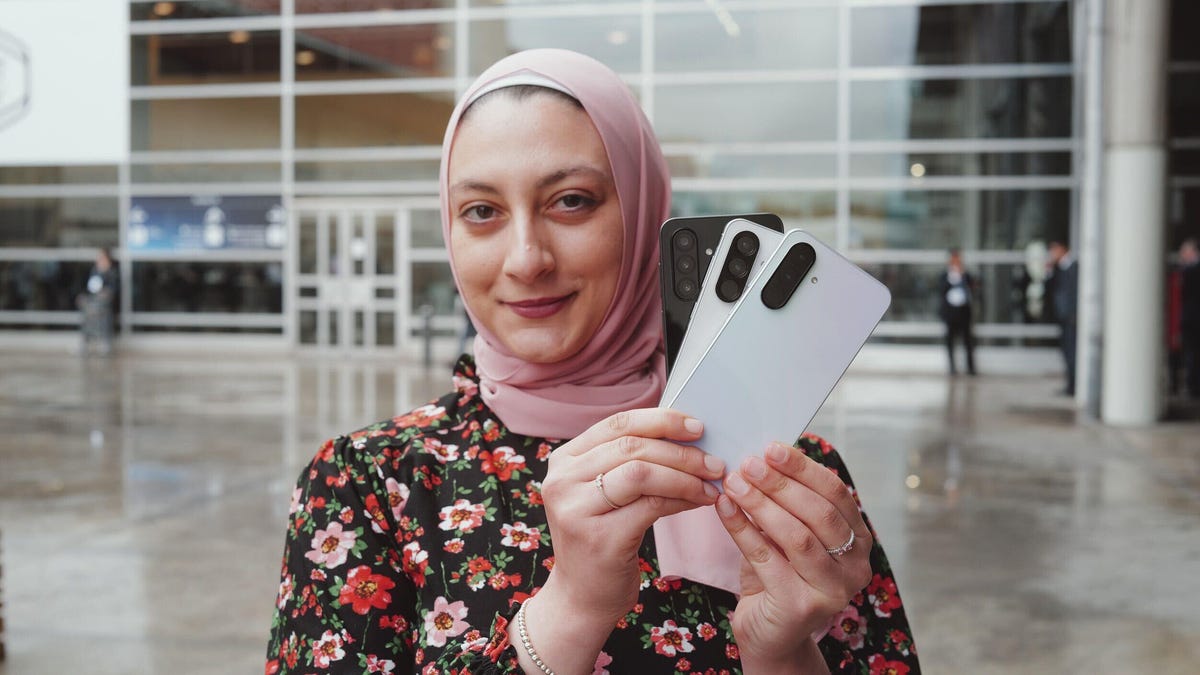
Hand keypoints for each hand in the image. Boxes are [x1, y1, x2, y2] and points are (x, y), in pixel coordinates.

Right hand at [511, 408, 724, 673]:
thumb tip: (688, 435)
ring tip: (711, 482)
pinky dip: (682, 499)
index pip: (617, 424)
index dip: (662, 420)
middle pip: (632, 447)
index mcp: (564, 460)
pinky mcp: (599, 537)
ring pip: (641, 473)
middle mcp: (562, 480)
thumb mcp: (605, 492)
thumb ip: (629, 461)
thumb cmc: (602, 538)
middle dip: (680, 451)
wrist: (581, 597)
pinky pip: (651, 505)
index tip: (698, 425)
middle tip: (714, 461)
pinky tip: (700, 502)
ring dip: (684, 475)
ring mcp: (576, 509)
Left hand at [715, 442, 872, 673]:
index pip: (836, 494)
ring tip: (733, 483)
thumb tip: (760, 456)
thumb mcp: (787, 534)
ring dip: (761, 504)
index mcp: (859, 540)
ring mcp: (833, 590)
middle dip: (781, 484)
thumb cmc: (778, 575)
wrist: (769, 632)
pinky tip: (724, 509)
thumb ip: (785, 502)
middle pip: (820, 513)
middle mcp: (855, 566)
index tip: (772, 448)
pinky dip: (743, 530)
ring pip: (797, 537)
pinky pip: (768, 559)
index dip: (804, 468)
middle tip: (748, 463)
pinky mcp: (803, 607)